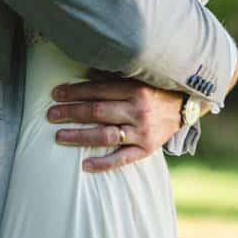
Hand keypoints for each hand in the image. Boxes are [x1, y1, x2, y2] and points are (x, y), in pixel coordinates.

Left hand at [48, 73, 186, 173]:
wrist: (187, 107)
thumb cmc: (157, 91)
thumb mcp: (140, 78)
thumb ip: (115, 76)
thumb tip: (87, 72)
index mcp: (135, 89)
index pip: (98, 90)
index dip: (75, 92)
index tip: (55, 94)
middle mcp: (138, 110)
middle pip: (97, 111)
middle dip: (71, 112)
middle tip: (51, 114)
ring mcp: (143, 132)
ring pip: (105, 135)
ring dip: (80, 136)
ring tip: (59, 136)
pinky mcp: (147, 149)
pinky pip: (122, 159)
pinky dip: (103, 163)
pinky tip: (85, 165)